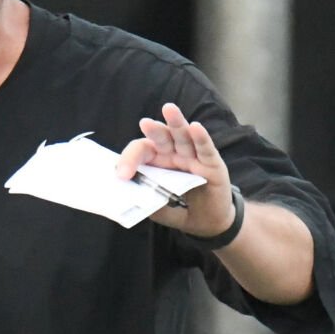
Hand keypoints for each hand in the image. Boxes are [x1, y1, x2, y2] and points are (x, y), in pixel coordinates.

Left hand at [115, 102, 235, 238]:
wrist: (208, 224)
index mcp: (158, 161)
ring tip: (169, 109)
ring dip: (176, 123)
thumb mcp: (158, 209)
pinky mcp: (213, 165)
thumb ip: (147, 200)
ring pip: (184, 137)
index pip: (142, 151)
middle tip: (145, 123)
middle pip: (162, 137)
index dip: (130, 159)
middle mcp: (175, 155)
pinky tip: (195, 127)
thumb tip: (130, 194)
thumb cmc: (181, 210)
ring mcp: (194, 158)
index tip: (122, 175)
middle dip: (154, 130)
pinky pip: (206, 149)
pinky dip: (201, 138)